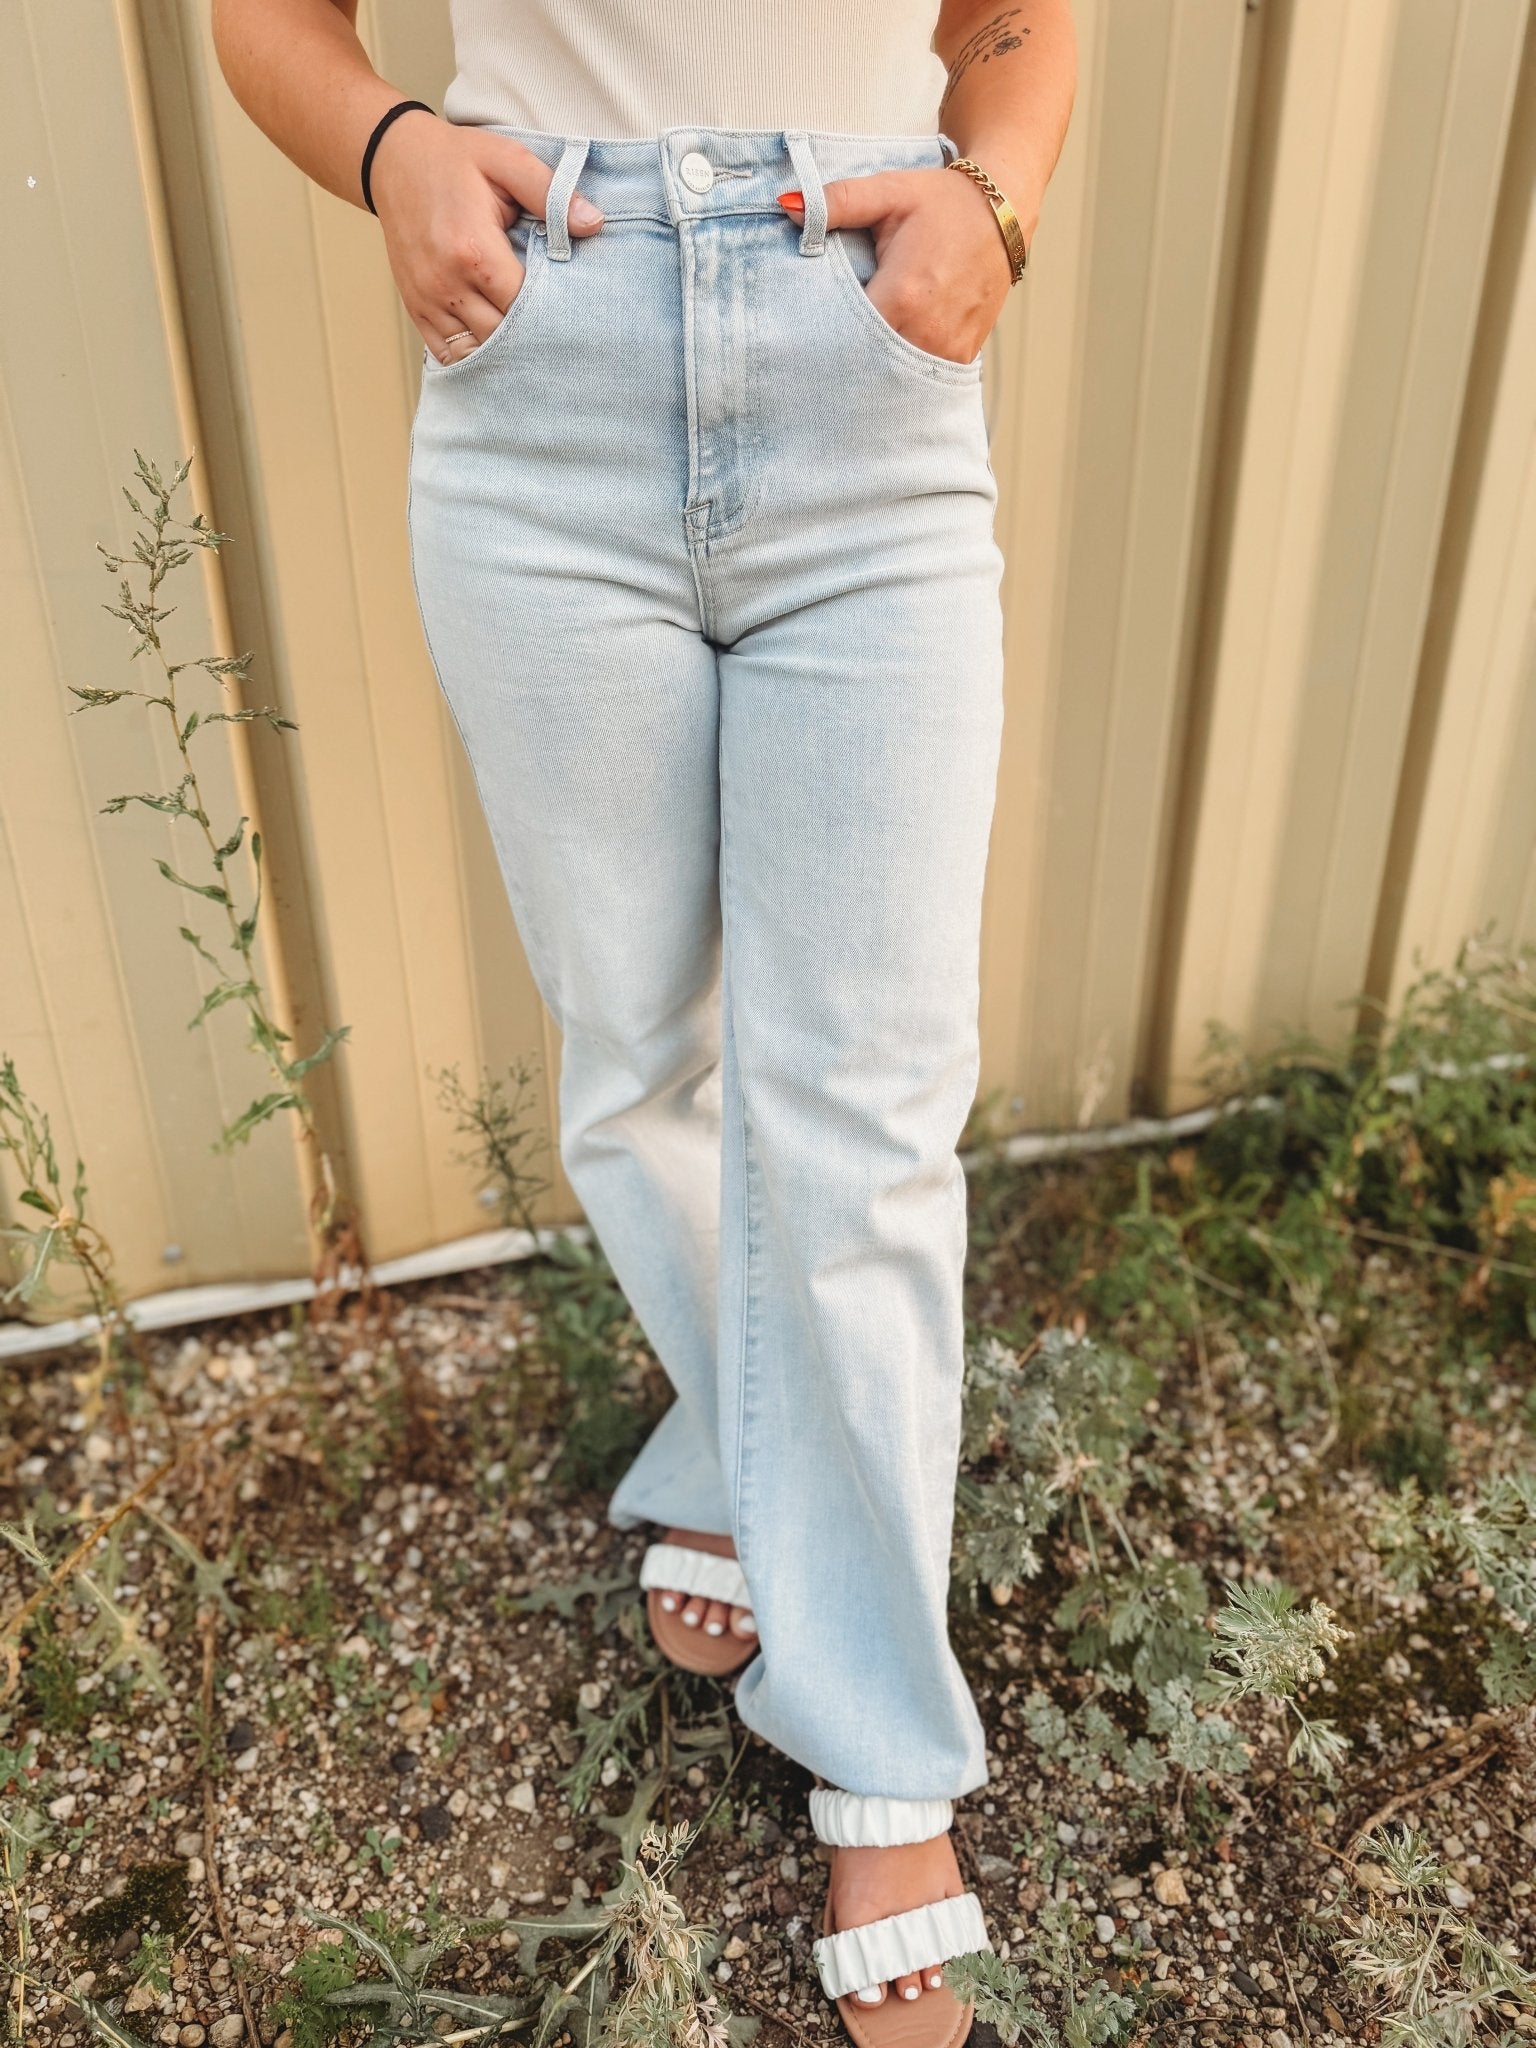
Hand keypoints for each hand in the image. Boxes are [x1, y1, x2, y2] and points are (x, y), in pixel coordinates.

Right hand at [367, 115, 604, 363]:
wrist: (393, 159)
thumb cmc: (455, 159)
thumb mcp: (507, 159)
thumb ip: (551, 193)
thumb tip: (593, 223)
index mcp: (474, 250)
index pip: (524, 305)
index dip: (552, 312)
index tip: (573, 308)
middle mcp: (446, 283)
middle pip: (502, 337)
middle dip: (532, 337)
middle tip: (560, 331)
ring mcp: (428, 300)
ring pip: (476, 352)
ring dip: (505, 352)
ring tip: (531, 343)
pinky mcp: (415, 307)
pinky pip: (446, 354)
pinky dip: (474, 357)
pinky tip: (497, 349)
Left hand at [779, 167, 1015, 366]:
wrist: (1003, 213)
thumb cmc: (943, 202)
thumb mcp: (889, 193)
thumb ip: (838, 202)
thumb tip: (787, 207)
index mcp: (902, 296)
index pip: (845, 337)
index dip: (822, 338)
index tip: (804, 335)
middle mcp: (926, 331)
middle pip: (867, 364)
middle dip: (843, 360)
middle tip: (817, 357)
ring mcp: (946, 349)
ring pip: (893, 377)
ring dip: (871, 369)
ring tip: (850, 359)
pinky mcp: (960, 357)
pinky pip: (918, 377)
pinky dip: (898, 371)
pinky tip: (882, 358)